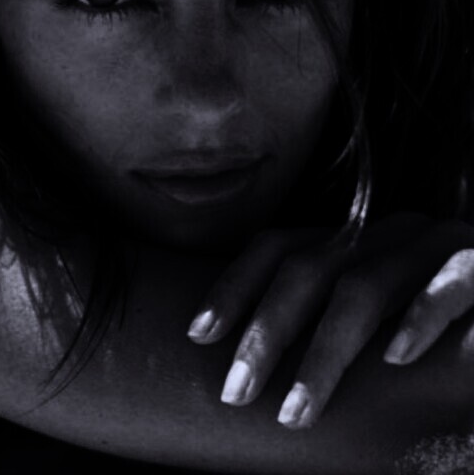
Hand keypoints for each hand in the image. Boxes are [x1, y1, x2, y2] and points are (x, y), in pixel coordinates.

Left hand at [186, 214, 473, 428]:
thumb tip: (250, 368)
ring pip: (363, 286)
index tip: (197, 335)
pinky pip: (449, 282)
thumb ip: (328, 325)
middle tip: (235, 394)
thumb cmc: (439, 319)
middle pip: (307, 269)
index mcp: (354, 240)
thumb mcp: (375, 314)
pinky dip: (421, 317)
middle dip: (265, 332)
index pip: (278, 247)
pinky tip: (397, 360)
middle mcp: (384, 234)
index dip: (234, 285)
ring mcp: (433, 243)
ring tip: (296, 412)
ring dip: (325, 353)